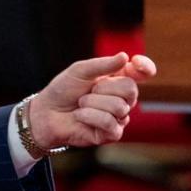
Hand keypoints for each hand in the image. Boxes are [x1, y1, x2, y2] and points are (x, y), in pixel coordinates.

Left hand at [28, 52, 156, 149]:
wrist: (46, 112)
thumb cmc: (63, 90)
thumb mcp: (79, 71)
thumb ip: (102, 65)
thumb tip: (125, 57)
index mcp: (117, 79)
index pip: (141, 73)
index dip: (144, 67)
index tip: (136, 62)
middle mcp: (122, 98)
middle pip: (131, 89)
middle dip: (104, 88)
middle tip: (87, 91)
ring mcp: (119, 117)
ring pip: (119, 107)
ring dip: (92, 103)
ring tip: (80, 104)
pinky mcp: (111, 134)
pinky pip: (110, 123)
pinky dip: (89, 116)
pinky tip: (79, 116)